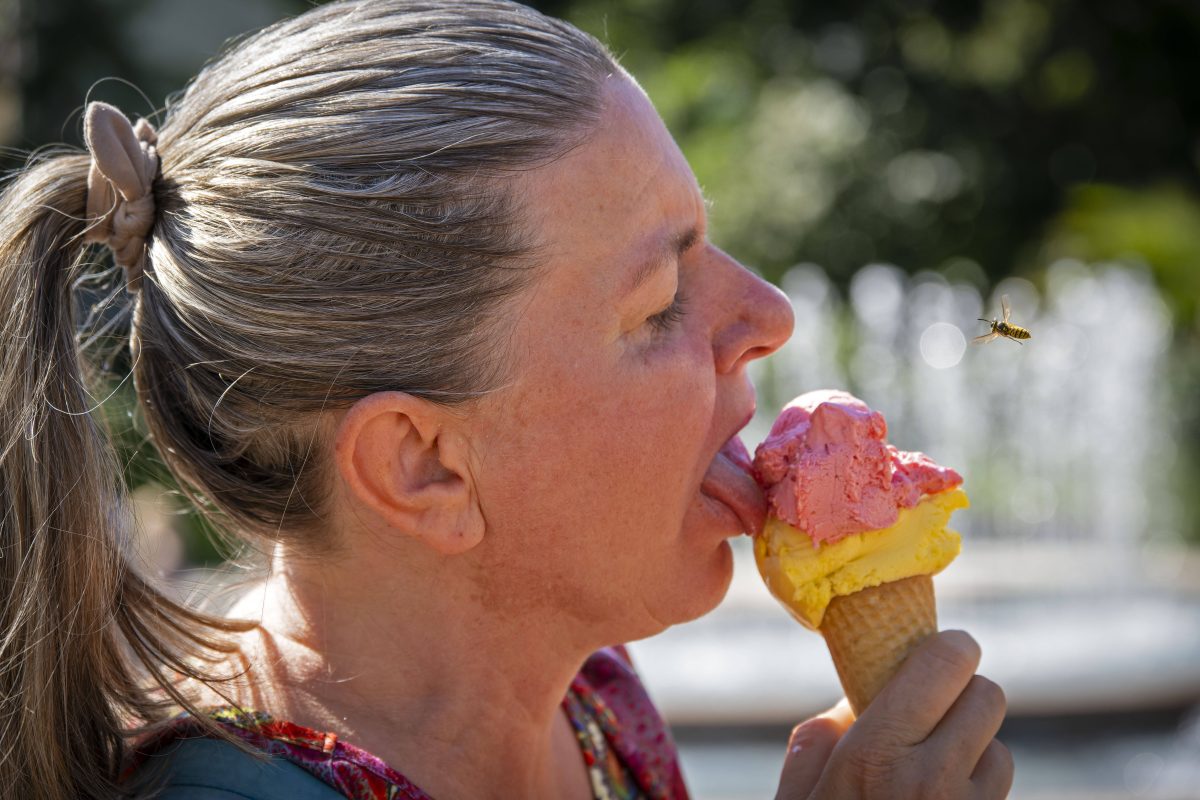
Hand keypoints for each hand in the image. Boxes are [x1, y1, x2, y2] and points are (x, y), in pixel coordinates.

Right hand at [775, 630, 1013, 799]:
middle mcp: (932, 781)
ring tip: (933, 766)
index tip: (935, 649)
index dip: (948, 648)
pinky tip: (942, 799)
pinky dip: (978, 786)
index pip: (944, 665)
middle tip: (929, 708)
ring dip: (972, 748)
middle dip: (960, 694)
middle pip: (986, 696)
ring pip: (999, 748)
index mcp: (875, 756)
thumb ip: (811, 748)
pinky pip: (999, 789)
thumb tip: (841, 714)